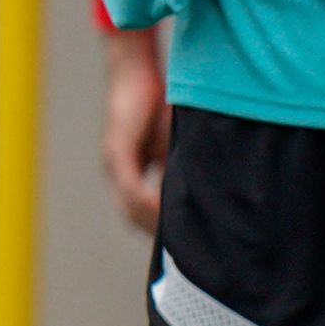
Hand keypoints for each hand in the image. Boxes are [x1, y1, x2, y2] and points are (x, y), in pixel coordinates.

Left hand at [100, 23, 170, 234]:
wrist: (134, 75)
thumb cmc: (156, 106)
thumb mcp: (175, 143)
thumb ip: (184, 166)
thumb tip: (210, 192)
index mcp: (130, 174)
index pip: (141, 213)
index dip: (161, 230)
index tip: (186, 247)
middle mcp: (118, 174)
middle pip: (134, 216)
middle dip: (160, 234)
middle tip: (189, 250)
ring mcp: (114, 164)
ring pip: (131, 206)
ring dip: (155, 222)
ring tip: (183, 237)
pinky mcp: (117, 151)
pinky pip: (130, 184)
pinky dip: (146, 199)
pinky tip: (164, 210)